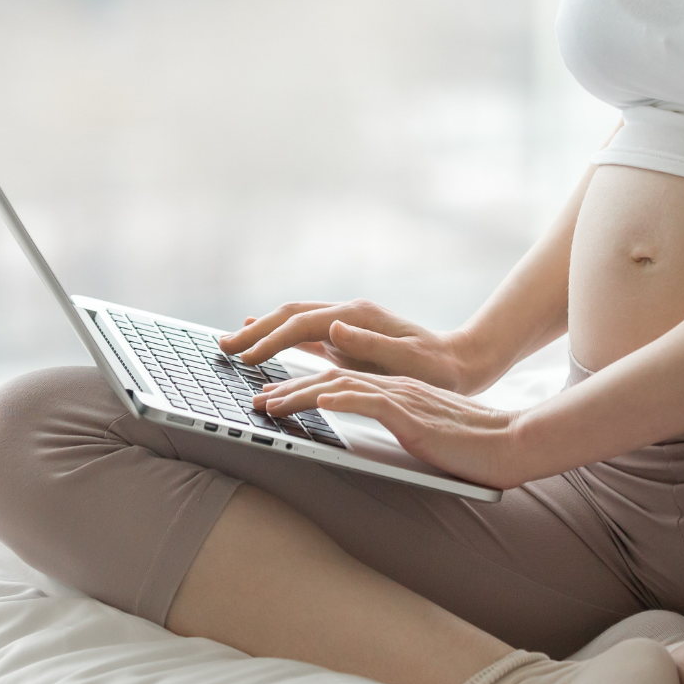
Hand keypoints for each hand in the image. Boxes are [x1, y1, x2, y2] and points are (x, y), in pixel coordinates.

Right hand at [219, 300, 483, 393]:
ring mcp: (347, 325)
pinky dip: (282, 337)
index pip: (302, 325)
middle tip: (223, 348)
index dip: (270, 340)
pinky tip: (265, 341)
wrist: (460, 362)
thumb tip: (334, 327)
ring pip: (294, 322)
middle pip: (291, 316)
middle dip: (256, 331)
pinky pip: (306, 335)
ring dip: (263, 331)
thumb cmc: (437, 368)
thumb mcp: (408, 359)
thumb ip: (371, 344)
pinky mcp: (349, 338)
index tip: (245, 357)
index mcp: (358, 317)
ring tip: (233, 343)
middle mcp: (349, 315)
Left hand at [254, 368, 525, 489]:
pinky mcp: (412, 416)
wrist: (510, 443)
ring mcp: (403, 399)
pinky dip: (342, 399)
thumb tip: (382, 436)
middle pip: (332, 380)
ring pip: (342, 388)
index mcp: (398, 392)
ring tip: (272, 404)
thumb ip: (402, 427)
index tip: (276, 397)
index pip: (342, 384)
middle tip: (260, 400)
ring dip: (302, 394)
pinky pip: (370, 402)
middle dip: (291, 389)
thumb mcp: (427, 434)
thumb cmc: (474, 446)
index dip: (305, 389)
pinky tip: (319, 402)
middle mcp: (396, 389)